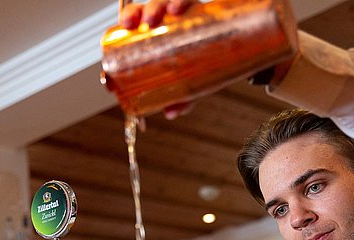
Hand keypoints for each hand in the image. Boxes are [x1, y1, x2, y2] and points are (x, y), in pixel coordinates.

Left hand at [120, 0, 196, 119]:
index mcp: (156, 34)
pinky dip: (180, 1)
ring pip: (161, 1)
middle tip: (132, 25)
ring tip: (152, 19)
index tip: (119, 36)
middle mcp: (166, 19)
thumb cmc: (204, 64)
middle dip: (134, 14)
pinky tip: (176, 9)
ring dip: (154, 7)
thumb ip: (181, 98)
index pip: (135, 26)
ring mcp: (181, 11)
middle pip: (143, 11)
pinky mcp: (197, 7)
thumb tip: (170, 113)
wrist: (234, 49)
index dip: (123, 29)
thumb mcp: (191, 84)